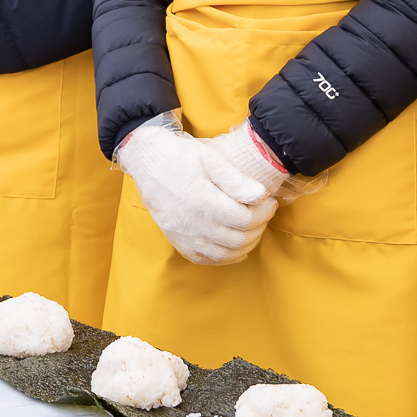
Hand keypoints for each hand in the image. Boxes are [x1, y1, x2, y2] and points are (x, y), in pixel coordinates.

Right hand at [117, 114, 273, 265]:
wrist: (147, 163)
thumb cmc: (180, 157)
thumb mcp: (210, 159)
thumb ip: (236, 180)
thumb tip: (260, 195)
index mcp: (204, 202)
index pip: (246, 219)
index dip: (264, 213)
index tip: (269, 202)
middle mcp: (194, 225)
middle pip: (239, 239)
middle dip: (259, 228)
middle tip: (263, 213)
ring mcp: (185, 237)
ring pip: (226, 254)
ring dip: (246, 244)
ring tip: (253, 228)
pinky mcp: (178, 242)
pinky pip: (207, 259)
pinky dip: (226, 257)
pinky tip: (235, 246)